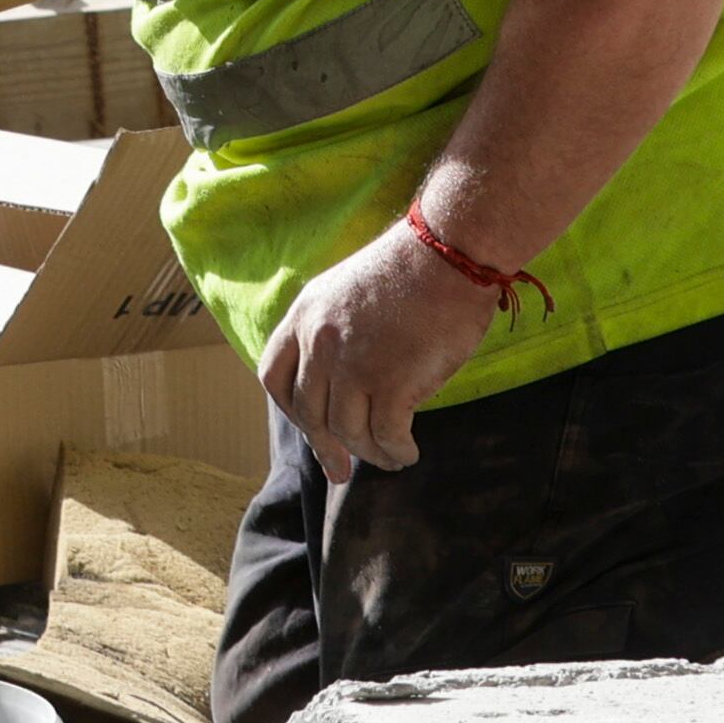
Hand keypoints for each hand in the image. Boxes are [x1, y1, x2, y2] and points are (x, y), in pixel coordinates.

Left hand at [261, 217, 504, 485]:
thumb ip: (334, 329)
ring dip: (368, 453)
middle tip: (340, 470)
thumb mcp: (347, 289)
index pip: (275, 375)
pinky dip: (395, 452)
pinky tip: (407, 453)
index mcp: (304, 315)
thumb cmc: (411, 268)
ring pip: (348, 431)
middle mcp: (320, 343)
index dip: (290, 408)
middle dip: (325, 447)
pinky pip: (385, 436)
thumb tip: (342, 376)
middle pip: (309, 412)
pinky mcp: (391, 384)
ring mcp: (353, 366)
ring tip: (389, 459)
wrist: (448, 253)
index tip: (308, 428)